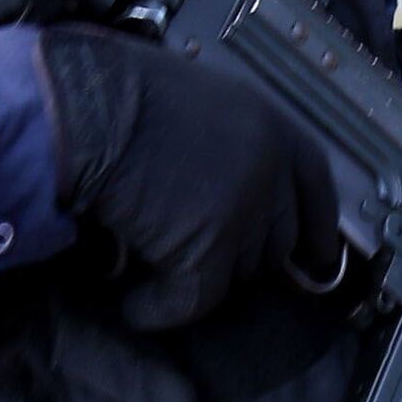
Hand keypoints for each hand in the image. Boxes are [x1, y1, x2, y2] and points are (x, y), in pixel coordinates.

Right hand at [36, 30, 344, 329]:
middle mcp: (268, 169)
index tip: (316, 258)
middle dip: (241, 259)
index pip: (316, 186)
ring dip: (198, 281)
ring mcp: (242, 211)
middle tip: (201, 262)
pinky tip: (135, 305)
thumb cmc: (120, 91)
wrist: (84, 106)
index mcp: (271, 125)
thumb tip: (217, 188)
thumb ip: (224, 143)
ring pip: (237, 275)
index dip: (317, 227)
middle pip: (276, 241)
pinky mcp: (206, 248)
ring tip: (156, 275)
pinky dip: (160, 310)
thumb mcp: (197, 99)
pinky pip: (194, 300)